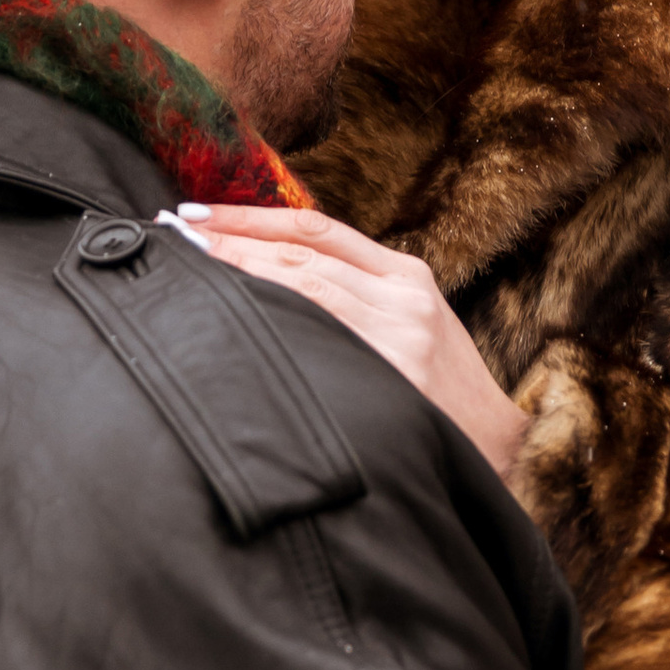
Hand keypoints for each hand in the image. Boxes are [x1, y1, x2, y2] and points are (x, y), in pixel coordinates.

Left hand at [175, 204, 529, 483]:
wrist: (500, 456)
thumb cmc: (440, 400)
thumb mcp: (412, 331)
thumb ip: (357, 301)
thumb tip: (264, 284)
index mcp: (407, 276)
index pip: (316, 228)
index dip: (250, 216)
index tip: (194, 214)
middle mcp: (403, 296)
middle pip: (300, 253)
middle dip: (230, 242)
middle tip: (170, 237)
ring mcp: (399, 333)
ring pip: (301, 286)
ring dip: (237, 273)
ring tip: (186, 268)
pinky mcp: (393, 372)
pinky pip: (316, 334)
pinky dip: (268, 319)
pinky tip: (229, 320)